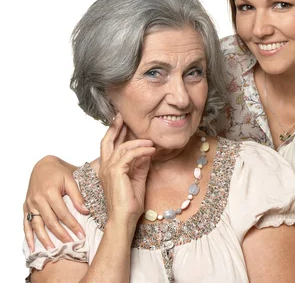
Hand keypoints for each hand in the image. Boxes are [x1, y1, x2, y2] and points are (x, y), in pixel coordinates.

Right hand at [23, 155, 85, 251]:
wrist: (43, 165)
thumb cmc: (59, 172)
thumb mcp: (71, 179)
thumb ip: (77, 195)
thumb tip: (86, 211)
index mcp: (50, 192)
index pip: (63, 213)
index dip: (73, 225)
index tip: (81, 234)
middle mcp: (38, 199)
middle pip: (50, 221)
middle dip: (61, 234)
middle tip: (72, 244)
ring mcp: (30, 204)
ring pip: (37, 225)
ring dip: (44, 239)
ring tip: (53, 249)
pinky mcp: (26, 207)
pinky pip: (26, 223)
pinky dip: (28, 236)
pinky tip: (31, 247)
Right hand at [98, 114, 154, 228]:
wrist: (125, 218)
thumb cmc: (130, 202)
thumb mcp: (138, 179)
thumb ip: (140, 165)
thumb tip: (147, 152)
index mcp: (108, 168)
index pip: (109, 146)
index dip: (116, 133)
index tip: (123, 122)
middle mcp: (105, 167)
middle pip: (107, 141)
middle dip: (115, 127)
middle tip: (122, 116)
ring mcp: (108, 169)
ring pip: (122, 147)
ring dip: (138, 141)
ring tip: (151, 141)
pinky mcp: (116, 172)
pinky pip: (130, 155)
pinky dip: (142, 150)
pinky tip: (151, 150)